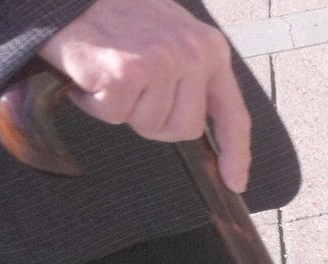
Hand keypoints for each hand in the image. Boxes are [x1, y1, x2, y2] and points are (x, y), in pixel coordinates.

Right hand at [38, 0, 250, 191]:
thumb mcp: (172, 40)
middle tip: (133, 87)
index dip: (235, 153)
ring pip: (150, 125)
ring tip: (112, 73)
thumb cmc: (116, 19)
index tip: (235, 181)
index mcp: (211, 49)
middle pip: (186, 129)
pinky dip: (96, 103)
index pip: (232, 114)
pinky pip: (115, 116)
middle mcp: (192, 53)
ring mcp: (162, 62)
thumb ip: (195, 80)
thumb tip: (202, 126)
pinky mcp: (127, 72)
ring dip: (124, 109)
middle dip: (156, 120)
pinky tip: (92, 74)